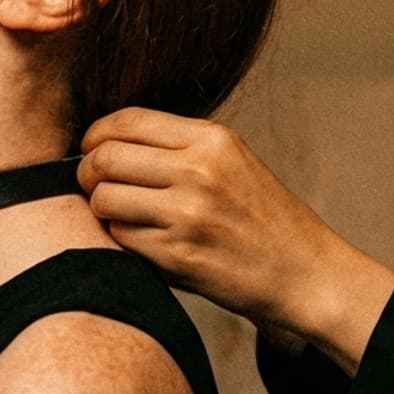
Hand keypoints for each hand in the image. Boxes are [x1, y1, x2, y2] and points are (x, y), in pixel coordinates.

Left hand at [78, 107, 393, 368]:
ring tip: (118, 217)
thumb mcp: (233, 162)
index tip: (91, 150)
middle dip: (87, 172)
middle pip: (105, 157)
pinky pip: (119, 237)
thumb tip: (110, 143)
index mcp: (212, 139)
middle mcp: (198, 170)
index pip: (126, 120)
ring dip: (101, 209)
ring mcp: (187, 213)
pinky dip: (120, 240)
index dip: (96, 135)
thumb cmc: (265, 220)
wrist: (306, 273)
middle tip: (93, 187)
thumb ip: (180, 148)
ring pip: (104, 198)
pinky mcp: (178, 255)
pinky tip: (142, 243)